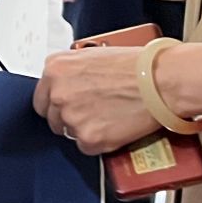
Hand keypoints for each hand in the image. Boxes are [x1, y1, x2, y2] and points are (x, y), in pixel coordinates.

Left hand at [32, 45, 158, 154]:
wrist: (160, 81)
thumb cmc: (136, 66)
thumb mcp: (94, 55)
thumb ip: (73, 72)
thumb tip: (69, 84)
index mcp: (56, 68)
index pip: (41, 97)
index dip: (57, 104)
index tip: (67, 106)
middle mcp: (58, 93)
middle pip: (52, 117)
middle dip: (70, 118)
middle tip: (93, 113)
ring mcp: (71, 117)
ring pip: (69, 133)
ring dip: (85, 129)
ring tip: (108, 117)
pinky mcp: (88, 138)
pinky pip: (86, 147)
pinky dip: (99, 142)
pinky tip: (114, 128)